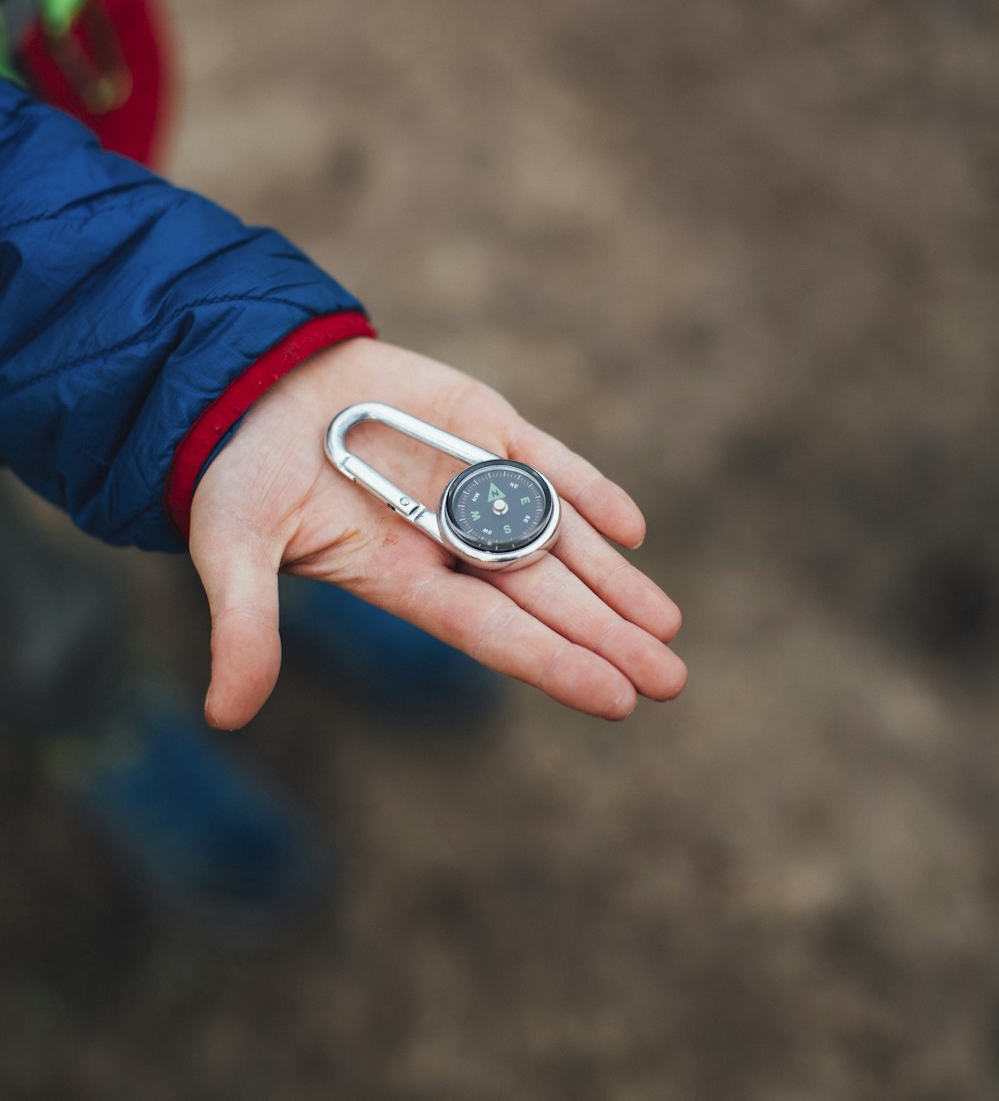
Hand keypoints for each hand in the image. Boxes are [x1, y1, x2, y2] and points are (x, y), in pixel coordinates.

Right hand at [190, 337, 685, 728]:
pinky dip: (588, 492)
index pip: (491, 631)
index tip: (617, 700)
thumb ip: (244, 624)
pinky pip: (547, 463)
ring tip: (667, 623)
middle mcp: (448, 539)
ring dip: (614, 579)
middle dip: (607, 636)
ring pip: (558, 537)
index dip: (553, 662)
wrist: (252, 384)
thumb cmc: (238, 473)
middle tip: (671, 680)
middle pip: (543, 597)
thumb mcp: (233, 548)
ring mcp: (472, 481)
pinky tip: (632, 529)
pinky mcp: (484, 425)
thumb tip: (225, 716)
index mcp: (400, 577)